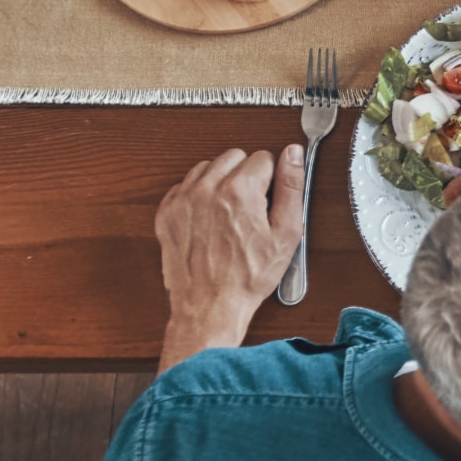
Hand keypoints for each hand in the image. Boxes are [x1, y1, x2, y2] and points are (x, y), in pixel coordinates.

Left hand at [156, 146, 304, 364]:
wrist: (209, 306)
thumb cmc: (247, 276)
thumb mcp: (286, 233)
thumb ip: (291, 186)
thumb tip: (293, 154)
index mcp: (240, 191)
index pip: (263, 157)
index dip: (271, 179)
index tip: (268, 201)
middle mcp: (207, 189)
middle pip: (234, 156)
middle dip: (246, 175)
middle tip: (251, 207)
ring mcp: (183, 201)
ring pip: (208, 167)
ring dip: (221, 181)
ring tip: (230, 211)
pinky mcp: (167, 214)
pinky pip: (184, 185)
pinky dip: (198, 194)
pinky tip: (209, 216)